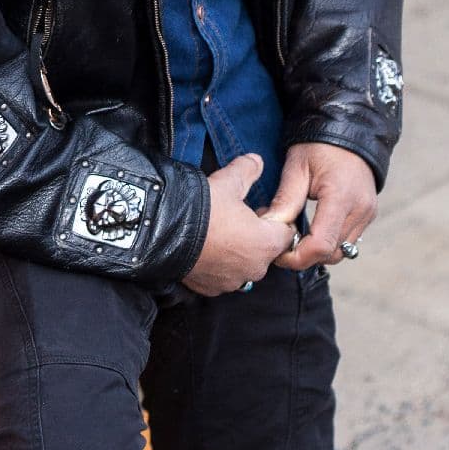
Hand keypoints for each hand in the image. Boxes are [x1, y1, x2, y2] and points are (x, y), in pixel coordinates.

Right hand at [183, 153, 294, 296]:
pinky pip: (222, 275)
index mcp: (266, 243)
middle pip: (265, 250)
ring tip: (217, 233)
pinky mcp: (211, 288)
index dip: (274, 218)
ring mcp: (232, 281)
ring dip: (236, 252)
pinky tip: (204, 248)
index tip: (259, 209)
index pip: (286, 232)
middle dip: (255, 236)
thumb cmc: (201, 209)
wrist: (162, 233)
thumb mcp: (227, 181)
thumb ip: (247, 170)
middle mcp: (254, 268)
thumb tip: (256, 161)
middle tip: (236, 218)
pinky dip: (217, 264)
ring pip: (243, 264)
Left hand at [261, 142, 376, 270]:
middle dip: (304, 256)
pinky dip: (328, 242)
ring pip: (342, 251)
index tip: (277, 253)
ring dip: (317, 251)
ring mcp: (367, 214)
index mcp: (341, 197)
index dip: (298, 256)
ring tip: (294, 237)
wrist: (348, 130)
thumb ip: (285, 200)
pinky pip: (348, 240)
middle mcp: (360, 210)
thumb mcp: (296, 167)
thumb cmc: (318, 145)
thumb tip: (269, 228)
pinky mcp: (368, 215)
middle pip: (332, 253)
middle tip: (280, 245)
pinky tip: (310, 230)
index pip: (321, 245)